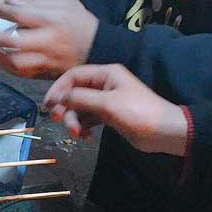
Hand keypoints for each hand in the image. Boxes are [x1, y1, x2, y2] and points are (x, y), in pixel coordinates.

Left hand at [0, 0, 96, 78]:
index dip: (0, 9)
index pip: (17, 13)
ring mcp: (45, 59)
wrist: (94, 46)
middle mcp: (48, 40)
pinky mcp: (43, 72)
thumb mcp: (59, 0)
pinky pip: (19, 72)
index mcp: (51, 18)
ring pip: (13, 60)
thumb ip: (32, 2)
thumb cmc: (76, 22)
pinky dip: (5, 65)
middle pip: (11, 39)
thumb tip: (7, 4)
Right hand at [44, 64, 188, 155]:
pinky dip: (83, 127)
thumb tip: (58, 98)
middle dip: (66, 108)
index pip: (73, 76)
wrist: (163, 132)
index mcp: (105, 74)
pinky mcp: (107, 116)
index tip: (48, 105)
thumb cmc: (137, 113)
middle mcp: (104, 84)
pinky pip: (87, 119)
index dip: (58, 89)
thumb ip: (80, 99)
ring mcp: (105, 101)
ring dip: (74, 121)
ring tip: (77, 135)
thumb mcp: (106, 104)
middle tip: (59, 122)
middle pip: (74, 93)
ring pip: (79, 108)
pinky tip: (85, 137)